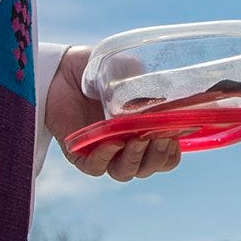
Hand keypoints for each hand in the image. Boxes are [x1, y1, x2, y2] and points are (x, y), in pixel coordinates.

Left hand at [44, 46, 182, 181]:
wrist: (66, 68)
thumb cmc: (103, 71)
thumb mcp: (132, 75)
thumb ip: (149, 89)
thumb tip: (163, 104)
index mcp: (142, 133)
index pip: (164, 157)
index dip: (171, 153)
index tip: (174, 136)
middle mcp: (125, 147)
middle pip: (147, 168)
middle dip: (157, 157)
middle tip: (160, 138)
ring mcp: (103, 152)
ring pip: (124, 172)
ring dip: (135, 160)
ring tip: (136, 141)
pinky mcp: (79, 153)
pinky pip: (95, 167)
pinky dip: (106, 157)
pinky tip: (112, 142)